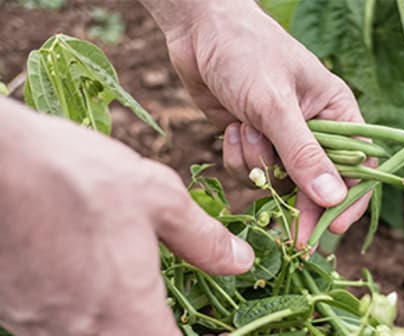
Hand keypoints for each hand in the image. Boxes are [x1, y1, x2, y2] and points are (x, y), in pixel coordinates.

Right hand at [0, 98, 252, 334]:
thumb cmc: (80, 177)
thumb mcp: (158, 198)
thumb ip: (203, 239)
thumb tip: (241, 261)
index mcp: (128, 311)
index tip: (206, 325)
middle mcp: (82, 332)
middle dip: (149, 328)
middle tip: (160, 304)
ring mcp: (40, 326)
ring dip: (112, 322)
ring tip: (117, 285)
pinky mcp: (13, 311)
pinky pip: (54, 326)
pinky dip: (76, 312)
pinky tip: (80, 276)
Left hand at [156, 0, 373, 245]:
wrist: (199, 31)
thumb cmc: (247, 53)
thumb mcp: (276, 104)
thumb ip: (303, 153)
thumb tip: (334, 198)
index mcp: (336, 112)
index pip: (358, 164)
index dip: (350, 199)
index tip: (334, 227)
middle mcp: (313, 128)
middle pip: (317, 183)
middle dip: (300, 204)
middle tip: (293, 239)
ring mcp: (280, 137)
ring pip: (278, 180)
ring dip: (258, 166)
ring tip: (244, 129)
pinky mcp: (252, 142)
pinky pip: (250, 172)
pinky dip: (239, 158)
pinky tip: (231, 129)